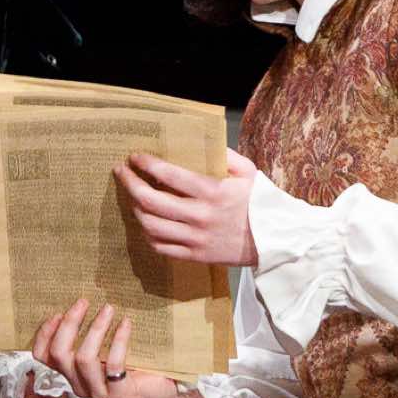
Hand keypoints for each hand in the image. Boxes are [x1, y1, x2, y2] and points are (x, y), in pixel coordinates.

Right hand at [30, 299, 198, 397]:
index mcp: (70, 372)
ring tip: (109, 308)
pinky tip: (126, 323)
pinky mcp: (119, 394)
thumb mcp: (104, 346)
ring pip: (84, 358)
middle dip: (70, 324)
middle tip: (83, 302)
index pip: (43, 356)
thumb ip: (87, 333)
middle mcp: (79, 384)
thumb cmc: (131, 362)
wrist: (159, 388)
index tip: (58, 312)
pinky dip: (119, 340)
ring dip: (95, 328)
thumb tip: (79, 300)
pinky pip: (114, 364)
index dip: (44, 333)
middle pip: (60, 354)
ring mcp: (98, 392)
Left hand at [115, 147, 258, 266]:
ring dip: (135, 208)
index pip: (169, 176)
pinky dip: (147, 234)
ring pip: (150, 225)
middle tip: (121, 172)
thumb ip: (225, 155)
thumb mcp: (248, 172)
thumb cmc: (261, 204)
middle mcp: (200, 216)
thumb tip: (202, 142)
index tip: (135, 156)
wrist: (276, 241)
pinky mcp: (196, 256)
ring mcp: (196, 239)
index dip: (146, 164)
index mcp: (212, 192)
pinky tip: (145, 222)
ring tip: (131, 196)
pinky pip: (161, 247)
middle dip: (130, 183)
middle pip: (151, 201)